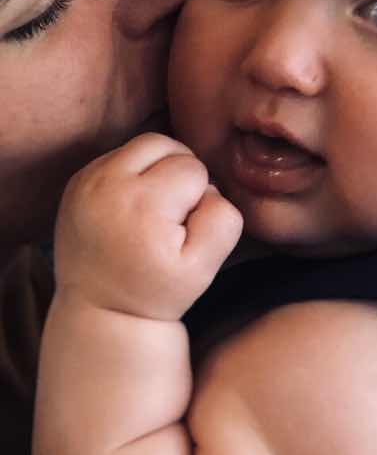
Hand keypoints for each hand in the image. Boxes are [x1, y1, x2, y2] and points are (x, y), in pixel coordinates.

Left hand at [54, 133, 242, 318]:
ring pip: (141, 146)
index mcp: (143, 204)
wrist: (102, 310)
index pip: (193, 168)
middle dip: (179, 170)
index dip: (199, 196)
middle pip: (165, 144)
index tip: (184, 228)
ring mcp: (86, 181)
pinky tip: (133, 205)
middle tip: (174, 211)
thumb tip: (209, 187)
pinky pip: (117, 156)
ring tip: (156, 205)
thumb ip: (223, 219)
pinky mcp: (76, 182)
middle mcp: (109, 184)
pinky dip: (133, 172)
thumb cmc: (157, 290)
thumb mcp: (205, 267)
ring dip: (156, 167)